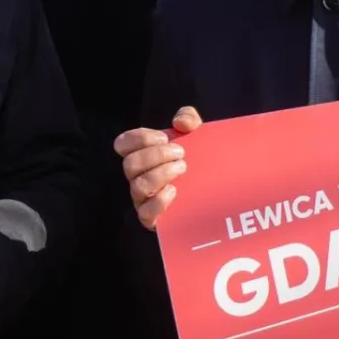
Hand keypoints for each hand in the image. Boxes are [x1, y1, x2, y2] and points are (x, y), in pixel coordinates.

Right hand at [113, 106, 201, 229]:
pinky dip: (159, 201)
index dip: (140, 138)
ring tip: (183, 168)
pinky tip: (175, 191)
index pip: (122, 144)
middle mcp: (137, 177)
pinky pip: (145, 213)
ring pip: (138, 186)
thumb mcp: (196, 135)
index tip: (164, 137)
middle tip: (181, 154)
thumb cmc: (198, 161)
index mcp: (141, 156)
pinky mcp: (152, 220)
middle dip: (156, 156)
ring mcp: (143, 199)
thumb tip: (181, 122)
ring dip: (160, 174)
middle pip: (130, 164)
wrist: (215, 194)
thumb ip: (189, 118)